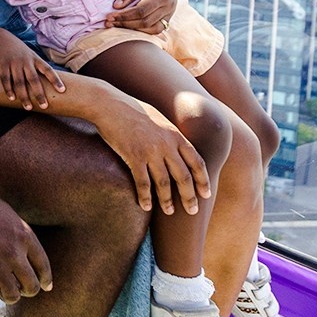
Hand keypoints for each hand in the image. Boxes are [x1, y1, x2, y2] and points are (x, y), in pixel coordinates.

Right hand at [0, 30, 64, 109]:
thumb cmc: (15, 48)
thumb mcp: (28, 54)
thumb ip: (35, 66)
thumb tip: (45, 82)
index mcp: (34, 58)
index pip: (47, 70)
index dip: (55, 80)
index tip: (62, 90)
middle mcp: (25, 61)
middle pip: (34, 79)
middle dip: (39, 94)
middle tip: (44, 106)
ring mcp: (13, 62)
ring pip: (20, 82)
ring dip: (24, 96)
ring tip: (28, 108)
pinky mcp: (2, 64)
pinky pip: (6, 79)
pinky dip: (8, 89)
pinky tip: (12, 98)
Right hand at [0, 185, 51, 303]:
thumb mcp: (9, 215)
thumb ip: (20, 235)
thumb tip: (25, 254)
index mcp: (25, 236)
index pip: (44, 266)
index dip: (46, 279)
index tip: (46, 286)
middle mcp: (14, 253)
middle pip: (32, 286)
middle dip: (28, 291)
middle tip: (22, 289)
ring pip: (12, 296)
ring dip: (9, 296)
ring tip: (4, 291)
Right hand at [87, 89, 210, 214]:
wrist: (110, 104)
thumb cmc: (133, 110)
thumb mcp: (159, 119)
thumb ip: (170, 134)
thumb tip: (179, 148)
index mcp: (175, 135)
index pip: (197, 161)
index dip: (203, 180)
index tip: (206, 194)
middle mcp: (166, 144)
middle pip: (184, 176)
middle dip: (189, 196)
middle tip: (192, 211)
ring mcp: (150, 151)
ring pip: (164, 183)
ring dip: (167, 200)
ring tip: (169, 211)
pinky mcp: (133, 156)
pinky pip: (142, 182)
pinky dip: (145, 196)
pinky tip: (146, 206)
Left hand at [107, 0, 178, 32]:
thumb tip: (116, 6)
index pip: (141, 11)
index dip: (124, 16)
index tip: (109, 16)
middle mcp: (169, 6)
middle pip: (146, 22)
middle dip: (126, 24)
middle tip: (109, 22)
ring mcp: (170, 12)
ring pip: (152, 29)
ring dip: (134, 30)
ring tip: (117, 25)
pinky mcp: (168, 16)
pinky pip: (156, 28)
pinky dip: (143, 30)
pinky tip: (129, 25)